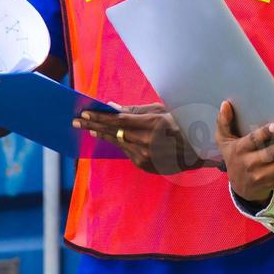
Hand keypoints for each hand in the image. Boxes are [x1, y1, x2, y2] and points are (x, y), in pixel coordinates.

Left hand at [73, 104, 210, 174]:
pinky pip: (125, 151)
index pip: (119, 120)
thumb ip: (135, 111)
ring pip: (117, 143)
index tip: (85, 113)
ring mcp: (146, 155)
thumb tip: (112, 108)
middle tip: (77, 121)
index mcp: (153, 124)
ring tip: (87, 128)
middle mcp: (148, 141)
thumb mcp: (161, 111)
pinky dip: (115, 143)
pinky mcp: (144, 165)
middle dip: (93, 126)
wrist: (196, 152)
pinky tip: (104, 137)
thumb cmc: (179, 124)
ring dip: (101, 135)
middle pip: (114, 132)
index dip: (100, 117)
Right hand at [215, 101, 273, 205]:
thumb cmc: (234, 156)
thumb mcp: (224, 140)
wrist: (240, 188)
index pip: (253, 141)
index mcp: (240, 150)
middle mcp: (251, 164)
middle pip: (273, 154)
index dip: (265, 133)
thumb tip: (226, 103)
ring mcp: (263, 176)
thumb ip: (224, 122)